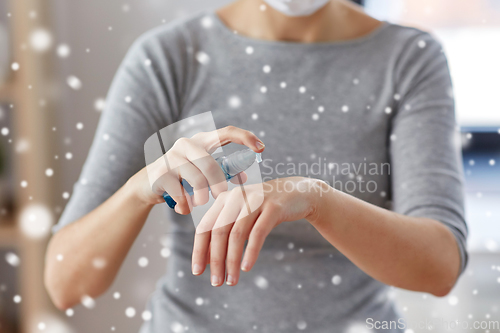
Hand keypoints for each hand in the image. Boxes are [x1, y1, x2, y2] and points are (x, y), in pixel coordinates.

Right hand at [128, 126, 264, 211]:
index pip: (227, 132)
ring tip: (199, 204)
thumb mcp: (203, 171)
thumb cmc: (183, 176)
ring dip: (202, 198)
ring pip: (198, 181)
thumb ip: (223, 172)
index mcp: (202, 140)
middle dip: (219, 186)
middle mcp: (186, 144)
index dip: (246, 138)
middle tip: (219, 197)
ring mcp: (172, 157)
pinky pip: (181, 194)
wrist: (149, 182)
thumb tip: (244, 178)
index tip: (262, 148)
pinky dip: (186, 206)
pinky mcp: (161, 173)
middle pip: (212, 166)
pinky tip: (184, 208)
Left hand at [191, 177, 322, 285]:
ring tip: (231, 281)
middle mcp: (236, 197)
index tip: (197, 272)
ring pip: (237, 235)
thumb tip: (207, 260)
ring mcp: (255, 200)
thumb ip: (225, 232)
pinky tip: (246, 267)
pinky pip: (258, 233)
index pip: (204, 227)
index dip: (199, 250)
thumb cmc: (264, 209)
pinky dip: (250, 252)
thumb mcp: (241, 217)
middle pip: (218, 232)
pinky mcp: (273, 207)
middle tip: (216, 283)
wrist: (296, 192)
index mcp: (224, 199)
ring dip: (231, 261)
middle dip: (215, 260)